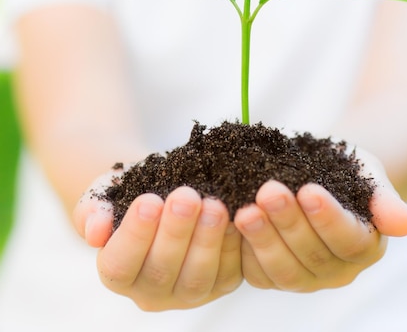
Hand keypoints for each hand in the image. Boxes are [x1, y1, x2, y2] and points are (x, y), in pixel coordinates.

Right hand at [73, 171, 242, 310]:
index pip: (120, 264)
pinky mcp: (220, 283)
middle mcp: (150, 292)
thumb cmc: (128, 193)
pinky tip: (235, 214)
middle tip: (186, 196)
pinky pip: (228, 270)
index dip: (135, 234)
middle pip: (162, 271)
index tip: (148, 200)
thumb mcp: (104, 194)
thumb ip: (93, 212)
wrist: (161, 191)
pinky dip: (232, 243)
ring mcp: (187, 293)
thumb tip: (94, 232)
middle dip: (176, 232)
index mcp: (117, 273)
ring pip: (198, 276)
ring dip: (207, 239)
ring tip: (213, 204)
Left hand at [234, 150, 406, 292]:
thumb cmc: (345, 170)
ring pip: (283, 271)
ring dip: (263, 240)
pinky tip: (229, 223)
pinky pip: (256, 273)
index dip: (328, 218)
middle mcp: (337, 271)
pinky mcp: (271, 274)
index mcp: (365, 247)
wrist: (318, 172)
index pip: (349, 240)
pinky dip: (242, 251)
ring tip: (245, 209)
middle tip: (269, 191)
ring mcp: (303, 277)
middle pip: (313, 257)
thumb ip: (384, 199)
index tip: (309, 189)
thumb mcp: (367, 173)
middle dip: (289, 223)